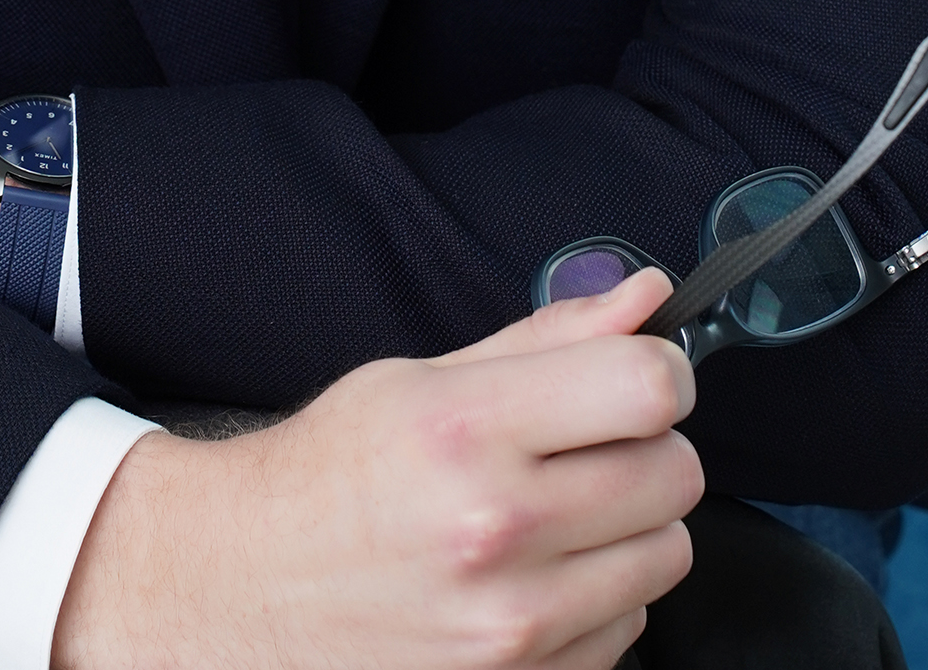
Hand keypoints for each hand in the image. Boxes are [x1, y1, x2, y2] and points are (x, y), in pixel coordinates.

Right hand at [55, 268, 698, 669]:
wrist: (252, 589)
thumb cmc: (333, 475)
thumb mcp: (422, 378)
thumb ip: (549, 339)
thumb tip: (645, 299)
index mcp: (466, 429)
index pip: (648, 387)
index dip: (661, 370)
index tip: (637, 375)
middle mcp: (496, 528)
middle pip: (676, 473)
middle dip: (646, 447)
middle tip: (587, 444)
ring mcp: (514, 623)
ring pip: (667, 555)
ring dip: (630, 527)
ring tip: (556, 511)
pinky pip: (631, 629)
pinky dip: (601, 598)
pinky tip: (536, 573)